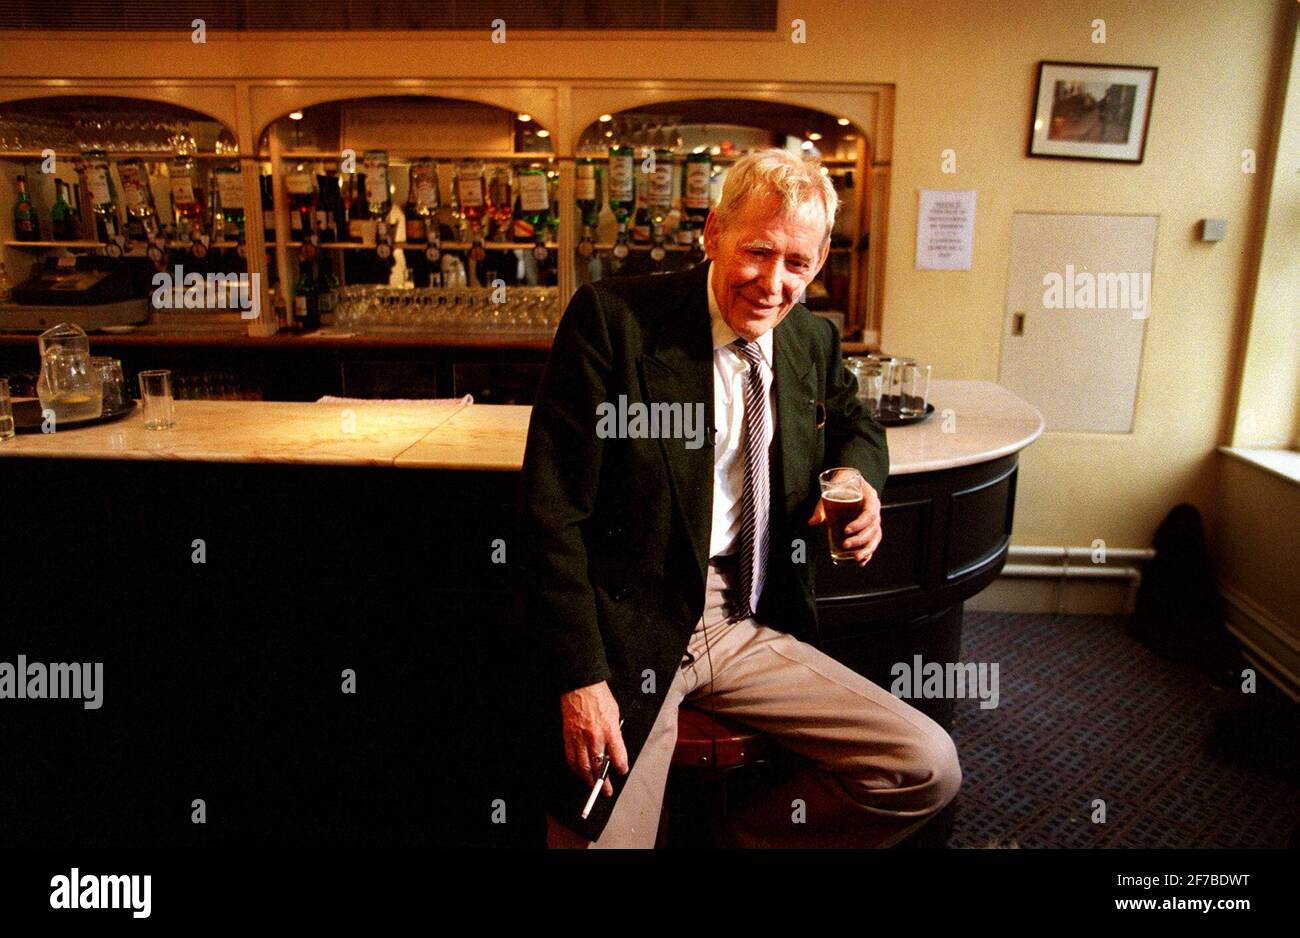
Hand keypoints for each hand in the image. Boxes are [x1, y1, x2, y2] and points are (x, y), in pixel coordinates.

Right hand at [560, 680, 628, 796]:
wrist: (580, 686)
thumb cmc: (599, 697)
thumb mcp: (615, 714)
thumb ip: (615, 734)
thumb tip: (615, 749)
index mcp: (610, 729)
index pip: (618, 755)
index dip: (621, 767)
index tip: (621, 771)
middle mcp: (595, 736)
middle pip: (598, 765)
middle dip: (603, 782)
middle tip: (606, 791)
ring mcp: (579, 737)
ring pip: (583, 766)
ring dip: (588, 779)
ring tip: (592, 786)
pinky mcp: (568, 736)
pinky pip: (571, 758)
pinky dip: (576, 769)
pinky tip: (580, 773)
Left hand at [807, 472, 881, 566]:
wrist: (850, 479)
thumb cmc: (841, 484)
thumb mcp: (831, 490)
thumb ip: (822, 507)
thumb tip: (811, 522)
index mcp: (870, 497)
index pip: (869, 513)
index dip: (859, 524)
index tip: (846, 530)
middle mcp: (875, 509)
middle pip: (873, 527)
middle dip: (860, 539)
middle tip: (845, 545)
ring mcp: (875, 519)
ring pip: (876, 536)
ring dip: (867, 549)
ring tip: (856, 559)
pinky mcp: (870, 527)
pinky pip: (873, 541)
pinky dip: (869, 552)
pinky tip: (861, 562)